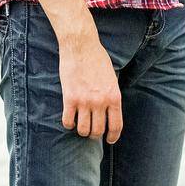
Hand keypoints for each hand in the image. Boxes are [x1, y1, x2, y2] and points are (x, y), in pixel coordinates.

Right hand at [59, 26, 122, 143]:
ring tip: (80, 125)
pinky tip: (69, 119)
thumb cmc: (97, 59)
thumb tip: (110, 112)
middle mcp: (100, 102)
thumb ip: (111, 96)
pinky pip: (68, 121)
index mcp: (114, 97)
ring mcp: (84, 101)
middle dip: (95, 134)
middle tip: (91, 131)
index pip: (116, 126)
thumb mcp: (112, 79)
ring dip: (82, 130)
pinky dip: (68, 123)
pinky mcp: (69, 98)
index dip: (113, 137)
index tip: (109, 139)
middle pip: (98, 131)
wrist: (81, 46)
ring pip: (83, 130)